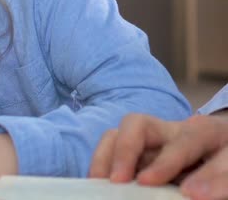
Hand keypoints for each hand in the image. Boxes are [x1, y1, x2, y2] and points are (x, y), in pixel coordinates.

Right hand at [89, 113, 227, 199]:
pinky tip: (101, 183)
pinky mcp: (138, 154)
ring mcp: (151, 141)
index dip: (166, 163)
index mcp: (203, 132)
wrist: (224, 157)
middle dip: (124, 150)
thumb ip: (220, 181)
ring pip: (117, 135)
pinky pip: (111, 151)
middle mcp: (172, 130)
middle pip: (137, 124)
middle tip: (117, 180)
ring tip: (100, 183)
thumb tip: (193, 194)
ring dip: (105, 158)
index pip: (182, 142)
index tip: (149, 183)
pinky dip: (102, 165)